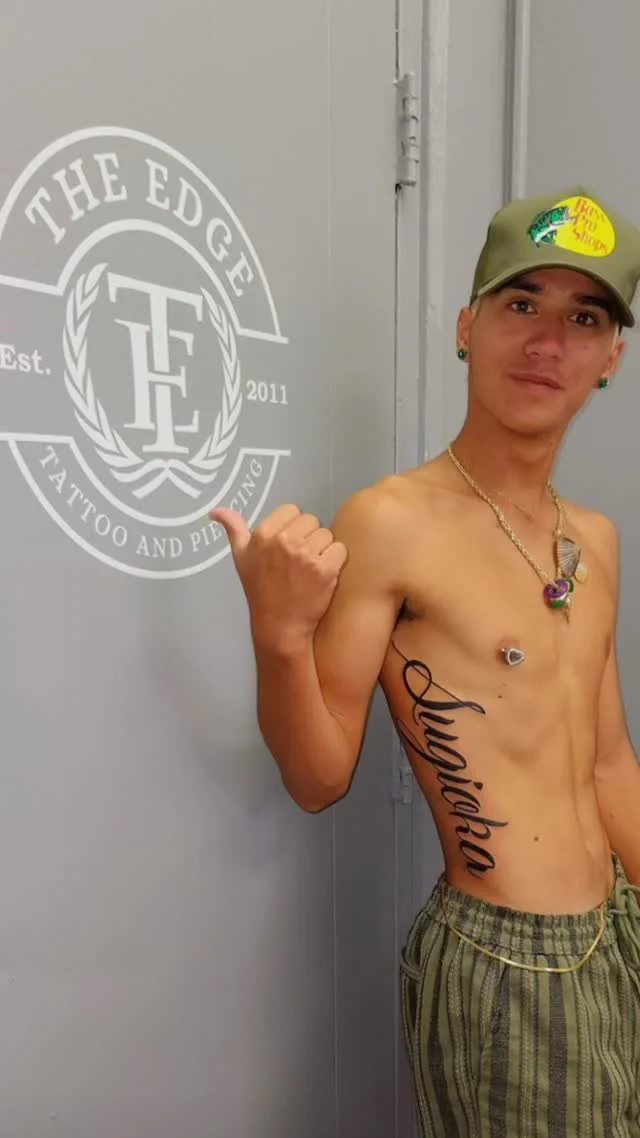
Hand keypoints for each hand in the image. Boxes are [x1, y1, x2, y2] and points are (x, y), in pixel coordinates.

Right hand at [209, 504, 347, 647]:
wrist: (279, 626)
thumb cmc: (259, 590)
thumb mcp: (241, 557)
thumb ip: (233, 529)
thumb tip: (214, 510)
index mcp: (263, 533)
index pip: (292, 510)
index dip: (293, 527)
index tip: (287, 548)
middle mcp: (284, 540)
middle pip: (311, 521)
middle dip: (308, 538)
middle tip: (299, 562)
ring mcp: (305, 554)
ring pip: (327, 535)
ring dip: (323, 550)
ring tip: (310, 570)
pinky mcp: (325, 568)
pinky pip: (339, 550)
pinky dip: (335, 562)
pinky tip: (323, 576)